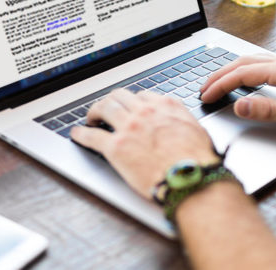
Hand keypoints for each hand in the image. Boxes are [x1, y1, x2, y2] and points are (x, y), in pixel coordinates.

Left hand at [70, 89, 218, 198]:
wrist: (191, 179)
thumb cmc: (198, 161)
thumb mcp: (196, 130)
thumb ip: (181, 121)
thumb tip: (178, 125)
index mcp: (165, 106)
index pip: (142, 96)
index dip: (132, 101)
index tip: (128, 106)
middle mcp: (145, 112)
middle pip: (119, 96)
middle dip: (110, 100)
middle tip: (105, 108)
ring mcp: (128, 128)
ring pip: (104, 108)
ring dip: (94, 111)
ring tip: (91, 117)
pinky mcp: (116, 148)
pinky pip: (92, 136)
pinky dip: (81, 134)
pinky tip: (77, 134)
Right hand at [200, 54, 275, 131]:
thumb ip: (267, 110)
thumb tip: (239, 105)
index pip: (241, 74)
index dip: (220, 84)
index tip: (206, 95)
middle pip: (243, 62)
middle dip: (220, 74)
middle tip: (204, 87)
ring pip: (253, 60)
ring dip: (232, 69)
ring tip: (218, 81)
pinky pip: (263, 62)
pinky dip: (246, 68)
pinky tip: (246, 76)